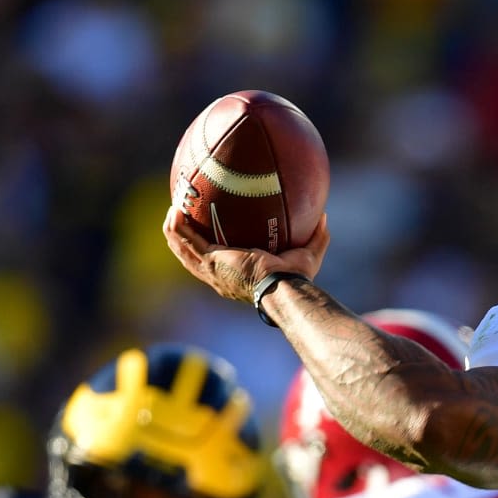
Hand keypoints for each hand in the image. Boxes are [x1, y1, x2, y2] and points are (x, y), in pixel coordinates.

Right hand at [162, 206, 330, 302]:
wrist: (283, 288)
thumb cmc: (296, 279)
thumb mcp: (307, 254)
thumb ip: (316, 236)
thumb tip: (324, 217)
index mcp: (236, 276)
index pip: (217, 263)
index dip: (209, 250)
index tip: (208, 232)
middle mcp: (219, 276)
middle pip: (192, 257)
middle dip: (184, 238)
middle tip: (183, 217)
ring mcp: (212, 271)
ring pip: (182, 249)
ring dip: (174, 230)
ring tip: (173, 210)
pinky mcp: (211, 262)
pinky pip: (186, 241)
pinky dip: (178, 227)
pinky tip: (175, 210)